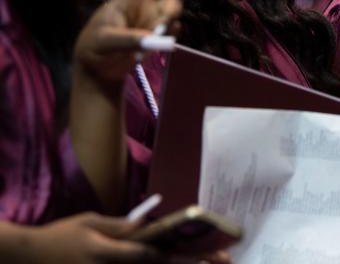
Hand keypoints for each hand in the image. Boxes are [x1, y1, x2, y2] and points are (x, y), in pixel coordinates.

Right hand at [8, 213, 163, 263]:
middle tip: (169, 256)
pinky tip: (127, 261)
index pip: (138, 254)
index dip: (157, 253)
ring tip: (152, 259)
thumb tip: (144, 222)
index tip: (170, 251)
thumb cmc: (61, 234)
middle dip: (150, 262)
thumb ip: (117, 224)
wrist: (29, 254)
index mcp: (100, 251)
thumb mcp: (89, 221)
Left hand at [73, 0, 199, 90]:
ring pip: (175, 4)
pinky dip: (169, 35)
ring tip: (155, 33)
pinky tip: (157, 43)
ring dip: (170, 16)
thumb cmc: (96, 48)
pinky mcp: (162, 30)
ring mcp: (155, 14)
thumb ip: (130, 39)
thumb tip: (155, 38)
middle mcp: (144, 0)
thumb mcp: (106, 41)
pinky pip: (176, 27)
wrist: (102, 70)